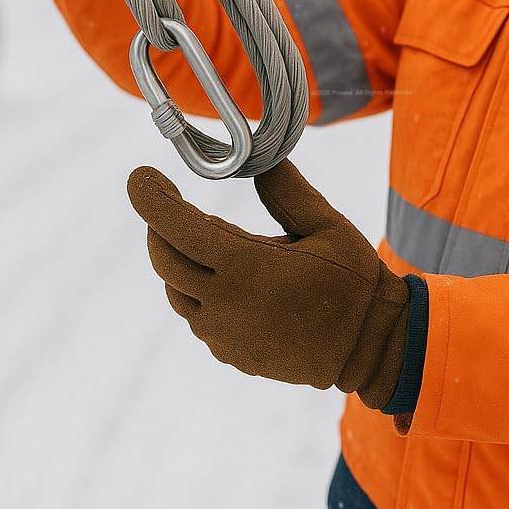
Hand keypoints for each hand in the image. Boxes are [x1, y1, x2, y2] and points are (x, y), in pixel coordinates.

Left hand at [127, 159, 409, 408]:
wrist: (369, 348)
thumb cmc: (353, 281)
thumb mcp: (326, 224)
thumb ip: (286, 189)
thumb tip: (258, 156)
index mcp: (247, 266)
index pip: (178, 227)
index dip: (151, 199)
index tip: (139, 176)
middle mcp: (225, 303)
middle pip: (165, 258)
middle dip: (158, 224)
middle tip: (166, 199)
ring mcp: (224, 334)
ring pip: (175, 289)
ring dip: (177, 259)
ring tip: (200, 236)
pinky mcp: (230, 352)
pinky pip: (195, 315)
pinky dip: (195, 289)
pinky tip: (222, 276)